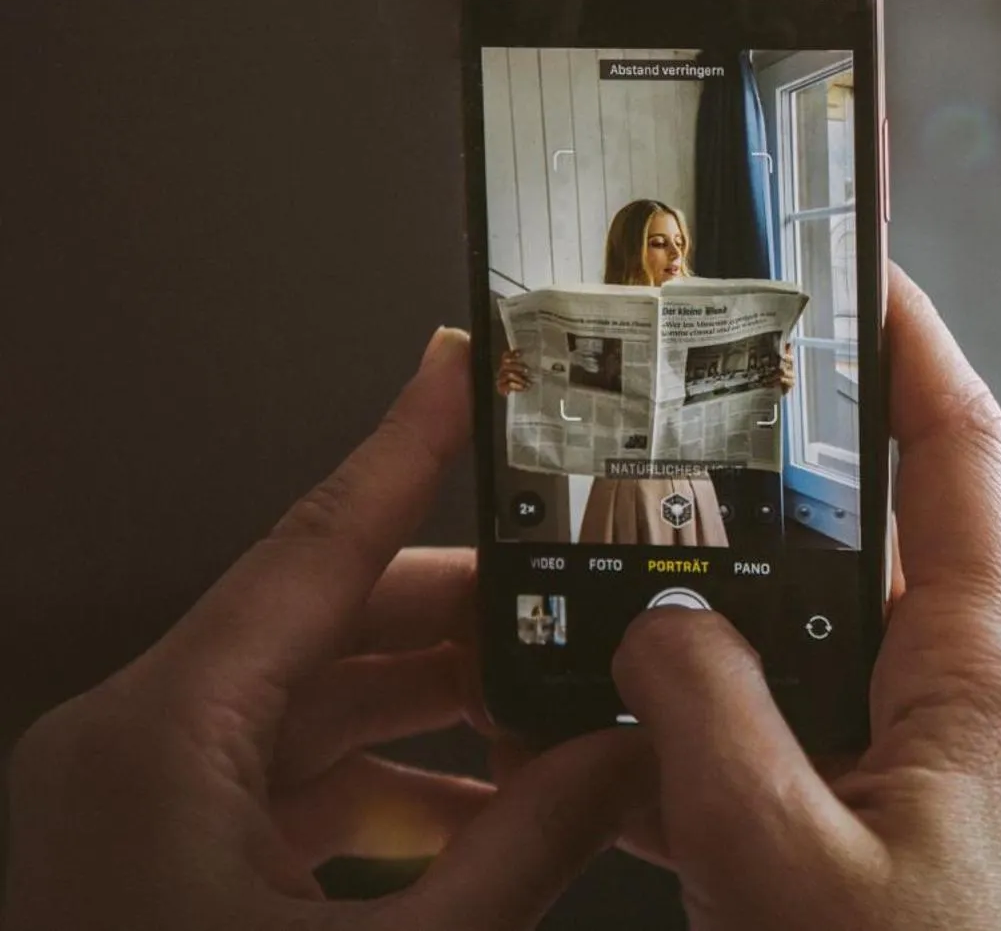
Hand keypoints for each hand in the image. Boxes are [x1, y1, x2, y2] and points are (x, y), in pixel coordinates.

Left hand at [2, 331, 645, 930]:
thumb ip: (521, 852)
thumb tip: (623, 760)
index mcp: (161, 738)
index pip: (317, 546)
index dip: (409, 451)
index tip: (469, 375)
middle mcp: (139, 749)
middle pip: (332, 625)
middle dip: (473, 615)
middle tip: (580, 593)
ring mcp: (145, 808)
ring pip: (321, 705)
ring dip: (447, 711)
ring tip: (561, 717)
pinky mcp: (164, 864)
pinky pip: (297, 783)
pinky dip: (400, 788)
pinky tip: (490, 816)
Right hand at [612, 267, 1000, 928]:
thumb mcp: (785, 865)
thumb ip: (707, 725)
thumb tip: (657, 620)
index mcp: (975, 676)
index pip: (959, 450)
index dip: (912, 341)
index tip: (857, 262)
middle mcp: (948, 700)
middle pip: (856, 533)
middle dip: (763, 475)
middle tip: (674, 407)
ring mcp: (899, 764)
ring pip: (786, 644)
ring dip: (698, 615)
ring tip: (600, 563)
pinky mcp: (852, 826)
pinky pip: (757, 741)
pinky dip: (679, 728)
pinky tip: (594, 726)